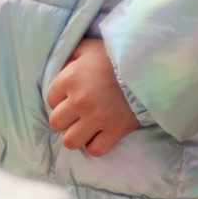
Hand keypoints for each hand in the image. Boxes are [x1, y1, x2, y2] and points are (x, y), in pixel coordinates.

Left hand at [46, 37, 138, 157]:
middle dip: (66, 119)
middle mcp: (80, 101)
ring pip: (70, 141)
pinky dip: (95, 145)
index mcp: (70, 79)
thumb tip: (60, 65)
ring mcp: (97, 118)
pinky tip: (99, 135)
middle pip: (56, 123)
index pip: (50, 100)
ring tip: (86, 127)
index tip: (72, 96)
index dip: (61, 99)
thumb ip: (70, 54)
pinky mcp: (115, 131)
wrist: (147, 68)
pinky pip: (94, 150)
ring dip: (77, 136)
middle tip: (78, 113)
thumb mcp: (89, 48)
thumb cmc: (114, 57)